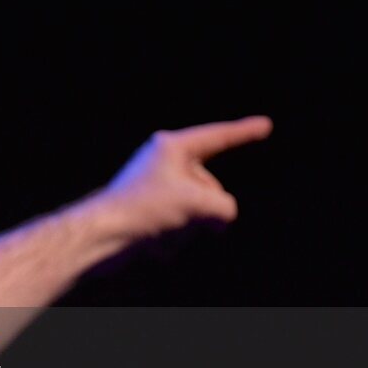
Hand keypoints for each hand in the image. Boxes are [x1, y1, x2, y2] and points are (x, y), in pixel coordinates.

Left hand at [98, 115, 272, 239]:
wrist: (102, 234)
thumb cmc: (144, 209)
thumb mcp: (198, 203)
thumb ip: (224, 206)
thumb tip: (222, 217)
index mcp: (171, 147)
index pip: (217, 137)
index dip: (244, 132)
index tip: (264, 125)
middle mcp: (163, 161)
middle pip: (209, 183)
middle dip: (210, 206)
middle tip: (187, 218)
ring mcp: (156, 185)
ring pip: (198, 206)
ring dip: (194, 222)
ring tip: (167, 230)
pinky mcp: (149, 208)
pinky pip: (180, 220)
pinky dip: (179, 232)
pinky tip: (160, 242)